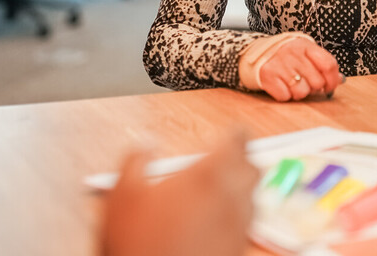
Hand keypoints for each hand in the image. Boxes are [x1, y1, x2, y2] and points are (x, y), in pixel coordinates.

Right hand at [100, 130, 257, 255]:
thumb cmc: (139, 243)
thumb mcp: (124, 195)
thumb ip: (136, 160)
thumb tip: (146, 143)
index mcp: (207, 177)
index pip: (237, 143)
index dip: (236, 135)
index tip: (233, 132)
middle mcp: (231, 199)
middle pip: (252, 170)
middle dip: (243, 160)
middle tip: (230, 157)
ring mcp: (238, 227)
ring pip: (253, 199)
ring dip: (242, 188)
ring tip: (224, 188)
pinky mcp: (238, 249)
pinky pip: (246, 225)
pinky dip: (238, 215)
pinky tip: (219, 220)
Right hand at [257, 37, 342, 101]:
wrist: (257, 53)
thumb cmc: (287, 55)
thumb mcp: (305, 53)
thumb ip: (322, 64)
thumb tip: (340, 80)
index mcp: (305, 45)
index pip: (328, 64)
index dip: (333, 80)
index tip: (330, 86)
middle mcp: (293, 53)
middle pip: (317, 82)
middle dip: (314, 88)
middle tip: (306, 83)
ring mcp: (280, 64)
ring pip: (302, 92)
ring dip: (299, 93)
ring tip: (293, 84)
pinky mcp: (267, 75)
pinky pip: (285, 96)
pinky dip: (285, 95)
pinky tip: (281, 86)